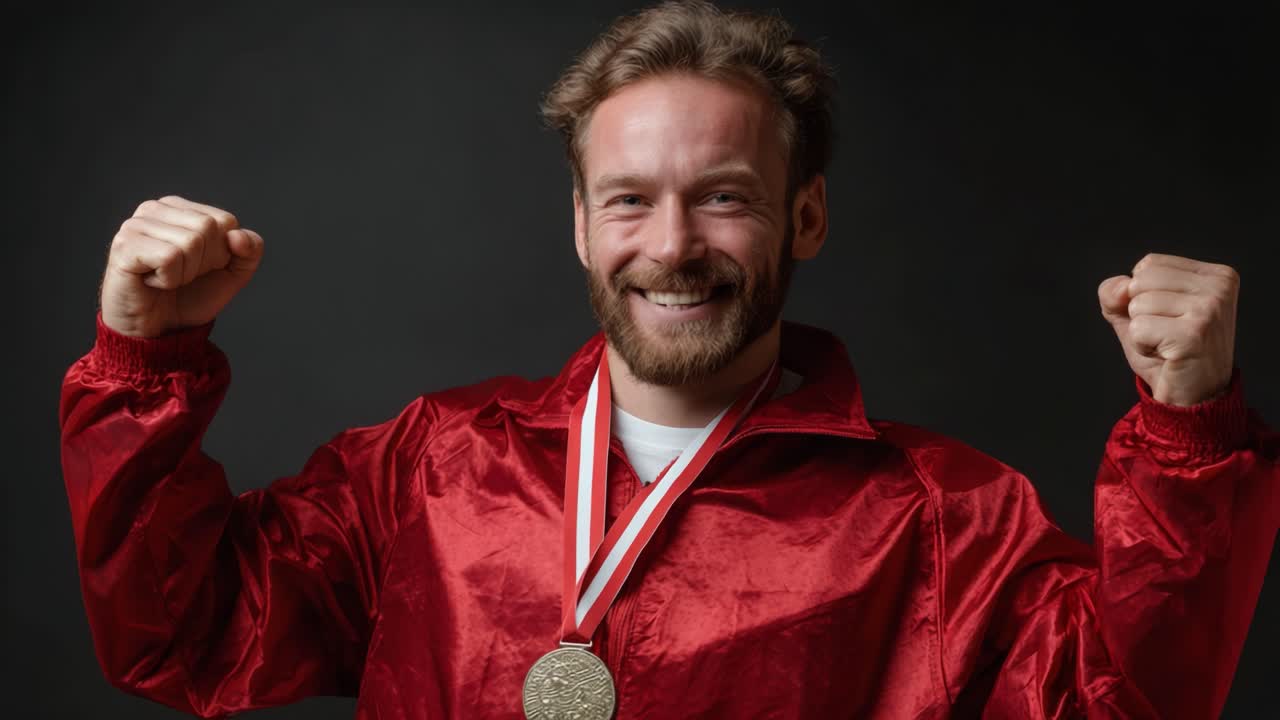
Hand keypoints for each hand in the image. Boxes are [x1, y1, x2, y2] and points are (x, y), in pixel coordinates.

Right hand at [100, 196, 263, 337]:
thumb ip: (250, 250)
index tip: (200, 267)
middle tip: (180, 275)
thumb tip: (237, 235)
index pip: (226, 221)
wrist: (158, 331)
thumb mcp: (233, 273)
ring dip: (185, 273)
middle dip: (204, 263)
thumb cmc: (189, 297)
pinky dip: (169, 279)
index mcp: (181, 208)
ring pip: (191, 242)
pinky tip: (152, 282)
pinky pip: (170, 258)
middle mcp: (156, 209)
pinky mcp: (124, 245)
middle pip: (208, 228)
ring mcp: (136, 224)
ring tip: (165, 279)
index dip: (223, 253)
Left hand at [1098, 253, 1238, 405]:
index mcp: (1214, 275)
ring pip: (1137, 304)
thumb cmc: (1166, 353)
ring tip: (1167, 345)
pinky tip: (1166, 356)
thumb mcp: (1135, 313)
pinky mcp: (1194, 333)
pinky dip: (1142, 346)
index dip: (1142, 295)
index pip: (1149, 264)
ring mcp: (1210, 309)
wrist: (1192, 397)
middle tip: (1166, 334)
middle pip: (1141, 280)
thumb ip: (1116, 292)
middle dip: (1139, 312)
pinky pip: (1138, 328)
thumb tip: (1120, 288)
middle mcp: (1219, 287)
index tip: (1169, 318)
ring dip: (1141, 332)